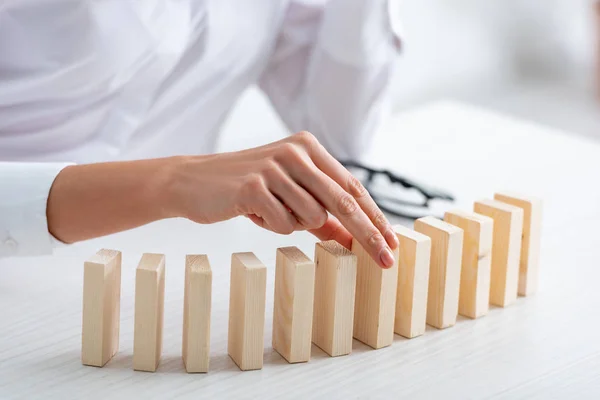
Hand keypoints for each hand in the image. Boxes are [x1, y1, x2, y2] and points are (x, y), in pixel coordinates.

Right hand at [167, 131, 397, 267]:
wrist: (193, 182)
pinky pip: (284, 223)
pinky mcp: (254, 185)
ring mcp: (275, 167)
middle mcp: (296, 152)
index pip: (352, 186)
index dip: (374, 217)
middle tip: (387, 261)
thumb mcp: (288, 196)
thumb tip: (353, 239)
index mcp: (308, 148)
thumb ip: (321, 214)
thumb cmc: (246, 189)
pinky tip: (252, 210)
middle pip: (344, 201)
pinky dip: (273, 225)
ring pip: (312, 216)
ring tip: (269, 210)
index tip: (391, 243)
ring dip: (294, 224)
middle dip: (368, 235)